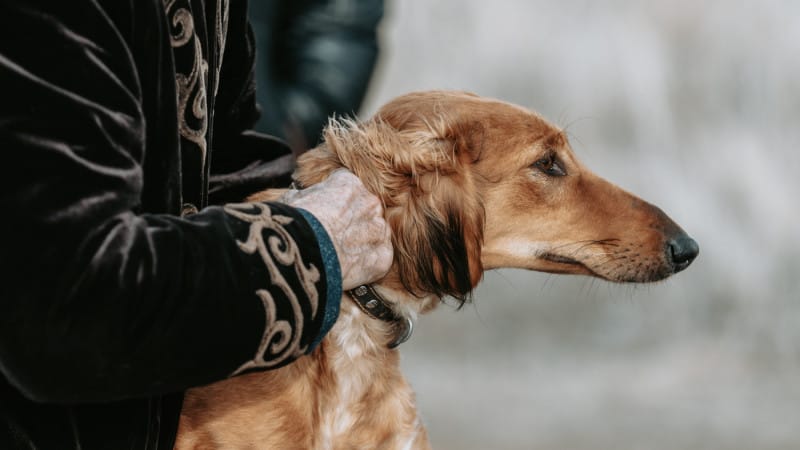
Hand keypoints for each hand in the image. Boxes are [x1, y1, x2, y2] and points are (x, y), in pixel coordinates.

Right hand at [279, 169, 392, 289]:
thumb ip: (306, 196)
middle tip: (333, 237)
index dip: (335, 203)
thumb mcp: (292, 199)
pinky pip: (379, 258)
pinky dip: (367, 265)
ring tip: (339, 255)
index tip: (325, 214)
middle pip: (365, 210)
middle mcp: (369, 202)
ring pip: (374, 234)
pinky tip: (349, 269)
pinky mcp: (382, 257)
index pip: (347, 188)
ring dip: (361, 243)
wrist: (299, 253)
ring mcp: (378, 230)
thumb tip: (300, 197)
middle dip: (352, 222)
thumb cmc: (291, 224)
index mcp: (348, 184)